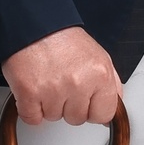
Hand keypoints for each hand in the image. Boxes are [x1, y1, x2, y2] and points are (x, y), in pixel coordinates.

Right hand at [2, 27, 121, 125]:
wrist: (34, 25)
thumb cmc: (64, 40)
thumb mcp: (99, 57)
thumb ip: (111, 85)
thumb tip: (114, 110)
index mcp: (100, 75)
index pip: (103, 115)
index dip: (92, 109)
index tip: (85, 100)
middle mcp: (78, 83)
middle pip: (77, 119)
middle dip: (69, 106)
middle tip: (63, 83)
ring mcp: (53, 90)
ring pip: (54, 118)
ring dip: (49, 105)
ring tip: (48, 80)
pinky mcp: (29, 93)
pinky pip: (32, 118)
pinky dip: (30, 109)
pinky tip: (35, 90)